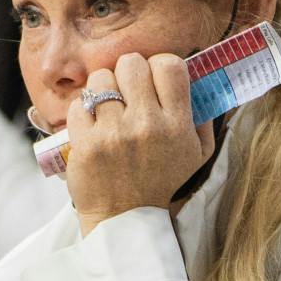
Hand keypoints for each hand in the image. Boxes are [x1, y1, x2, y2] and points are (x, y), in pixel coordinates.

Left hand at [63, 53, 214, 234]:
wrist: (124, 217)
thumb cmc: (161, 181)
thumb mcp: (197, 155)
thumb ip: (201, 117)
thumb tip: (196, 80)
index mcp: (177, 126)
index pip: (169, 65)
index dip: (159, 65)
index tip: (154, 79)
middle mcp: (147, 126)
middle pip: (131, 63)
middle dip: (128, 73)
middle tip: (127, 91)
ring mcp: (114, 134)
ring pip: (101, 78)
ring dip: (103, 89)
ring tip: (108, 109)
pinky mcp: (86, 142)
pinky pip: (79, 103)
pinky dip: (83, 111)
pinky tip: (93, 126)